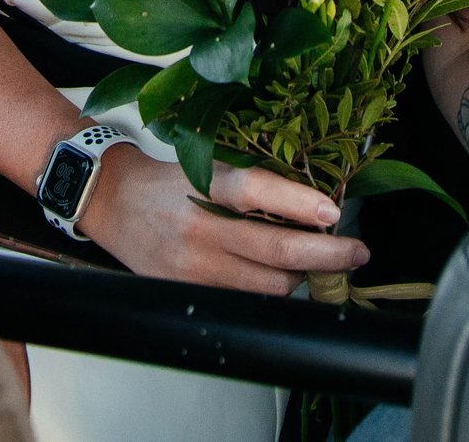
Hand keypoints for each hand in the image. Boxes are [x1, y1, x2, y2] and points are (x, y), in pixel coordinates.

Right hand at [79, 144, 367, 294]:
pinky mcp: (188, 293)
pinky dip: (269, 290)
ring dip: (300, 275)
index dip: (298, 203)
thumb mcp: (209, 167)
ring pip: (268, 285)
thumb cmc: (167, 183)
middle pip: (275, 251)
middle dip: (327, 255)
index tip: (333, 211)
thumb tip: (315, 208)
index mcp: (204, 185)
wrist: (112, 203)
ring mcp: (193, 267)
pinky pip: (246, 301)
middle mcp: (199, 229)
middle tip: (356, 251)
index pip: (256, 192)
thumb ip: (255, 187)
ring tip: (309, 261)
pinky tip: (276, 276)